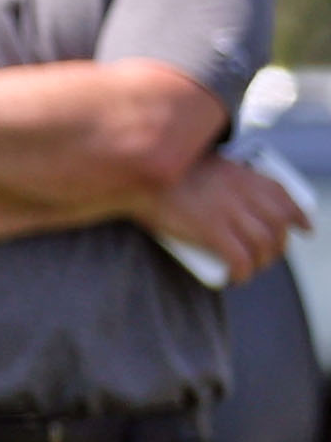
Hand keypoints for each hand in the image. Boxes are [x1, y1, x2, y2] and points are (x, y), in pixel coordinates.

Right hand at [142, 147, 309, 290]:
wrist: (137, 176)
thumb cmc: (162, 172)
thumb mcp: (202, 163)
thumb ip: (219, 175)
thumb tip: (226, 193)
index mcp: (242, 174)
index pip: (284, 196)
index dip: (299, 215)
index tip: (304, 228)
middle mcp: (242, 192)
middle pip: (277, 224)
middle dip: (280, 244)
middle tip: (269, 255)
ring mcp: (228, 211)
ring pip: (263, 243)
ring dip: (264, 261)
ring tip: (253, 268)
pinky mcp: (210, 230)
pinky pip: (240, 257)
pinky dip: (245, 271)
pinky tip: (239, 278)